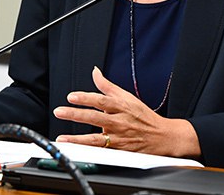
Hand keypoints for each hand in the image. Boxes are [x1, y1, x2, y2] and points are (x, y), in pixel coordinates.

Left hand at [51, 66, 199, 156]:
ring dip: (77, 139)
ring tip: (62, 138)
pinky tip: (76, 150)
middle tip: (59, 111)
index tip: (71, 97)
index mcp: (121, 105)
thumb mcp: (127, 97)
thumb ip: (108, 86)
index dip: (86, 98)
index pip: (101, 100)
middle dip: (76, 114)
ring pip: (96, 138)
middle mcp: (119, 121)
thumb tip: (95, 71)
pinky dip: (89, 150)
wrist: (164, 136)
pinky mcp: (120, 150)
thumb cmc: (144, 116)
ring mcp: (119, 137)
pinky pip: (102, 151)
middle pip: (95, 117)